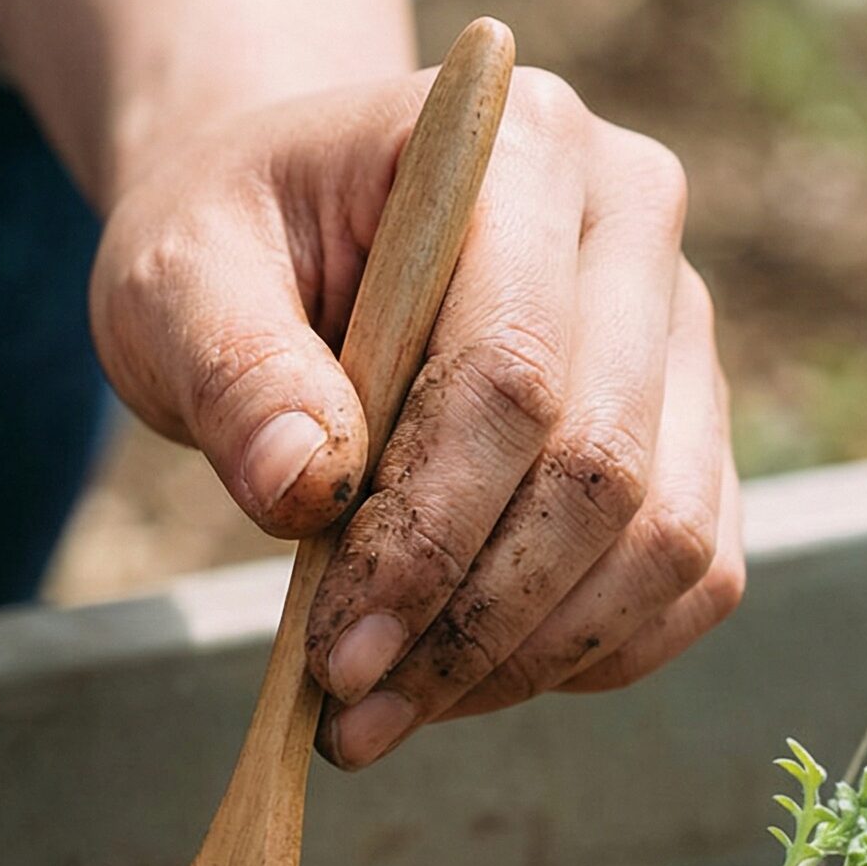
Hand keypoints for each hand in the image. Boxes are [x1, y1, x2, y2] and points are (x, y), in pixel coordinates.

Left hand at [90, 67, 742, 766]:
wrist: (283, 232)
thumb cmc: (227, 251)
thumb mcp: (175, 283)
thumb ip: (233, 372)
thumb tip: (303, 489)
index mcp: (517, 147)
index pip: (507, 375)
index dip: (424, 539)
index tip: (332, 658)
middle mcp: (631, 223)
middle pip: (602, 470)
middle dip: (471, 624)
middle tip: (352, 718)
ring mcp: (676, 327)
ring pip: (665, 538)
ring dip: (529, 659)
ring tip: (390, 712)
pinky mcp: (687, 421)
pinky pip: (692, 571)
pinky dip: (589, 653)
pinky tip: (468, 682)